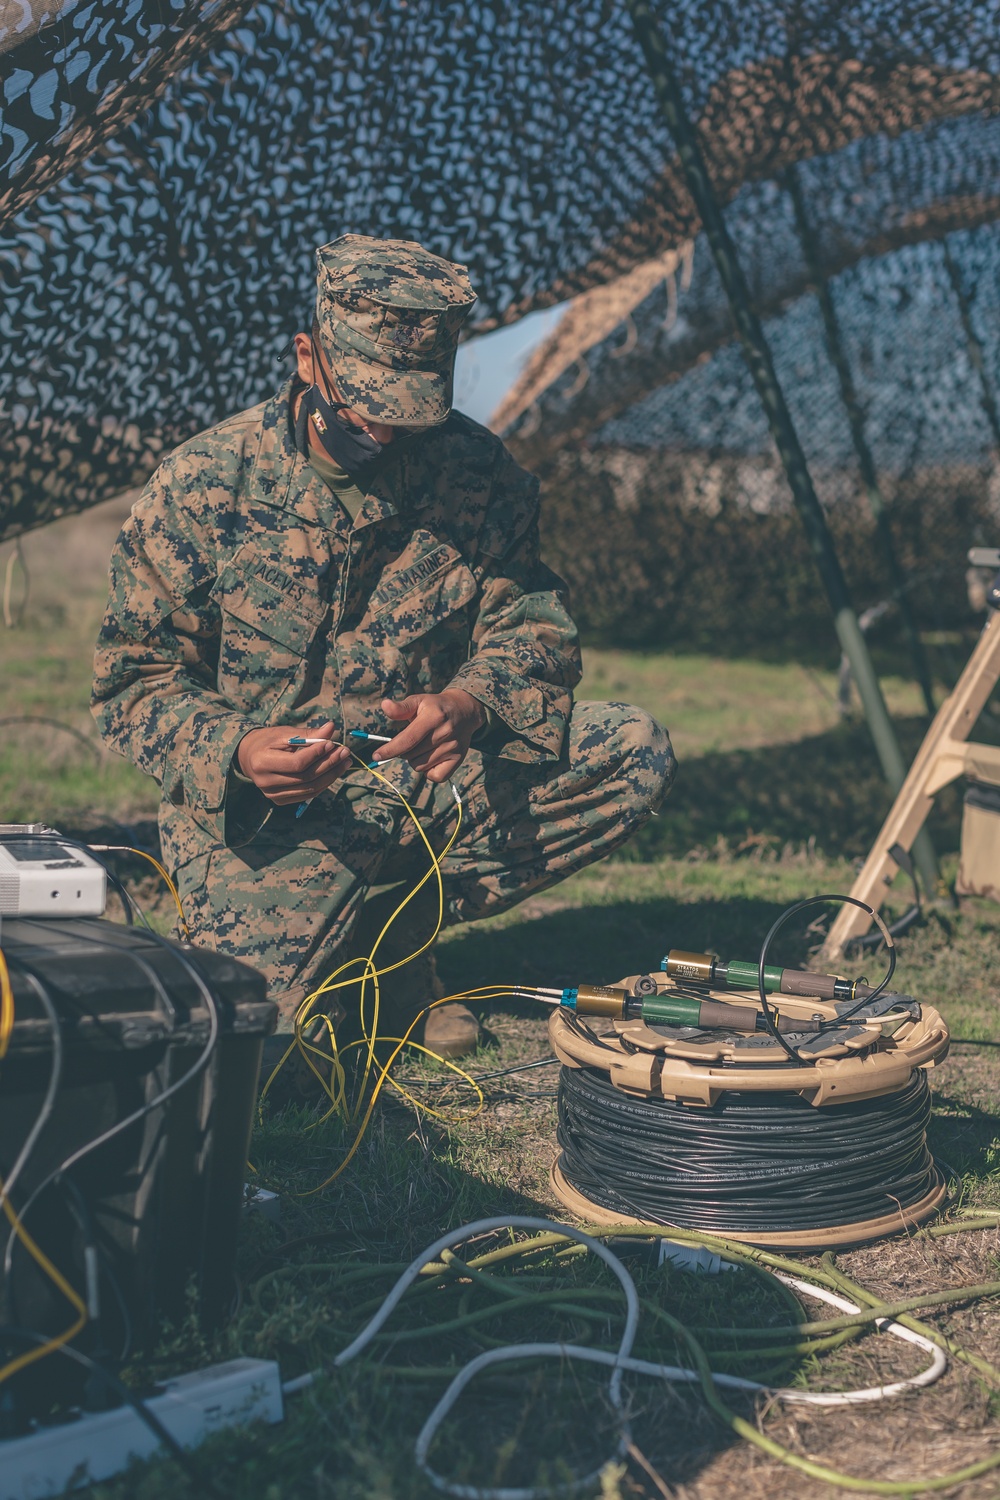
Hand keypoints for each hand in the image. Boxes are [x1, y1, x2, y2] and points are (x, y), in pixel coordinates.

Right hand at [236, 722, 351, 804]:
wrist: (250, 757)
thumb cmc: (268, 741)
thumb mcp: (285, 733)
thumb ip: (307, 734)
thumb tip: (331, 728)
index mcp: (262, 762)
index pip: (296, 763)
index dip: (316, 754)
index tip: (332, 743)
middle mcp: (265, 782)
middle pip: (305, 777)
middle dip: (329, 764)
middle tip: (344, 752)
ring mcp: (272, 795)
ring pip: (309, 788)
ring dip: (331, 775)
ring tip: (344, 762)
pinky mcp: (280, 800)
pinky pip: (307, 794)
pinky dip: (323, 784)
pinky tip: (334, 771)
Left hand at [374, 691, 485, 783]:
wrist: (464, 711)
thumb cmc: (435, 707)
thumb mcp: (419, 701)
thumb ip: (401, 708)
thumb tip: (384, 706)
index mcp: (433, 717)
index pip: (408, 739)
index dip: (390, 749)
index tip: (376, 755)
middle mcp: (445, 733)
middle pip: (411, 755)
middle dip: (404, 751)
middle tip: (411, 741)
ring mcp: (453, 748)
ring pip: (420, 767)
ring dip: (415, 760)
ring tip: (422, 746)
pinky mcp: (458, 759)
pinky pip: (435, 776)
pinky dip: (429, 771)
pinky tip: (431, 758)